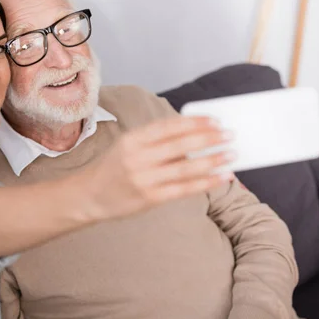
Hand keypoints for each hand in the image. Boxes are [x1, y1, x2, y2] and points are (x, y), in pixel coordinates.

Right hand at [79, 115, 234, 220]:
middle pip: (180, 144)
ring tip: (231, 155)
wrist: (87, 196)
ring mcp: (144, 178)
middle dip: (209, 139)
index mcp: (132, 139)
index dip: (194, 122)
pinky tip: (221, 177)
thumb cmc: (111, 169)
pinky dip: (206, 182)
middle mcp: (138, 157)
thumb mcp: (127, 146)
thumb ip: (155, 141)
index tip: (215, 120)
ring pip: (186, 167)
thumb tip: (193, 137)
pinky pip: (184, 188)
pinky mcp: (150, 198)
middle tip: (230, 135)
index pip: (169, 126)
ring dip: (213, 160)